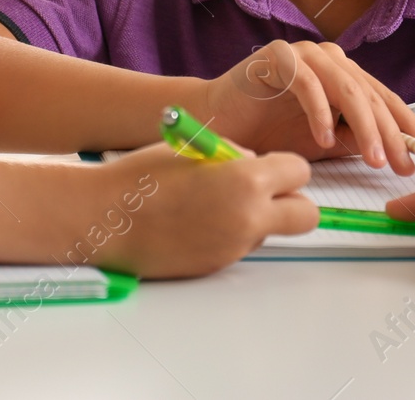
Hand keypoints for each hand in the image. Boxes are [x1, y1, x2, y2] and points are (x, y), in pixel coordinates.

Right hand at [88, 144, 317, 278]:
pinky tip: (199, 220)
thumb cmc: (143, 177)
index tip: (267, 165)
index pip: (299, 172)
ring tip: (216, 203)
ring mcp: (235, 246)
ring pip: (272, 231)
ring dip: (258, 218)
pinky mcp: (219, 265)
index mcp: (246, 180)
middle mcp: (249, 217)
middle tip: (263, 191)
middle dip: (292, 201)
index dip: (284, 167)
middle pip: (306, 214)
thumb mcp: (195, 148)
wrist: (107, 220)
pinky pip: (242, 245)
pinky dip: (231, 232)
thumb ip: (233, 154)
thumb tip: (254, 164)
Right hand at [203, 38, 414, 171]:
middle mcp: (328, 58)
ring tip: (373, 158)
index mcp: (343, 73)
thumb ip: (354, 140)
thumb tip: (395, 150)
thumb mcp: (323, 142)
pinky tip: (323, 139)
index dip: (405, 124)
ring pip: (345, 87)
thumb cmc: (268, 131)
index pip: (383, 97)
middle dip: (389, 132)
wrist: (217, 120)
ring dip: (363, 125)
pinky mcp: (276, 56)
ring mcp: (303, 54)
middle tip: (400, 164)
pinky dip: (319, 112)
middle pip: (369, 94)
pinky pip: (307, 83)